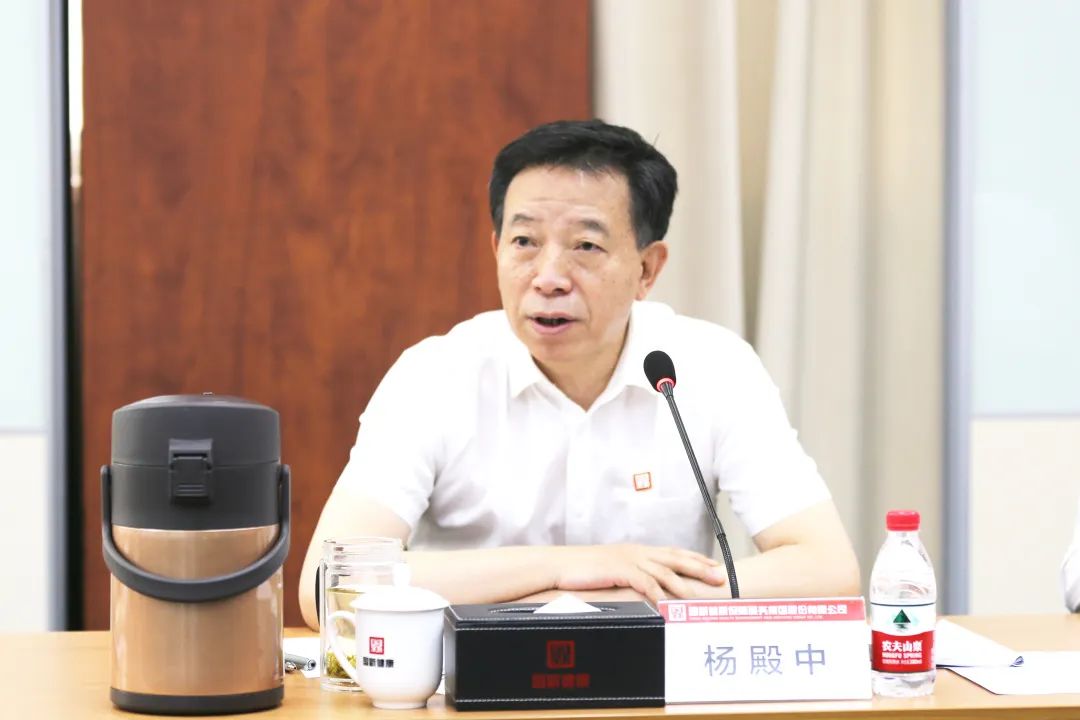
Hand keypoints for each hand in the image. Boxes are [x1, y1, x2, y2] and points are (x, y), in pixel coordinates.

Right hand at [550, 544, 727, 605]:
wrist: (560, 565)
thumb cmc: (583, 570)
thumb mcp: (611, 569)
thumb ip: (630, 574)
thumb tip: (644, 587)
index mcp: (637, 550)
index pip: (672, 552)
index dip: (694, 558)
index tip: (713, 563)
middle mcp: (637, 552)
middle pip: (675, 558)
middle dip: (700, 567)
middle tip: (720, 575)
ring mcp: (629, 559)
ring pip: (664, 571)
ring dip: (684, 584)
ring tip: (699, 596)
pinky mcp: (620, 570)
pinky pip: (645, 583)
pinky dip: (658, 594)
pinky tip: (668, 605)